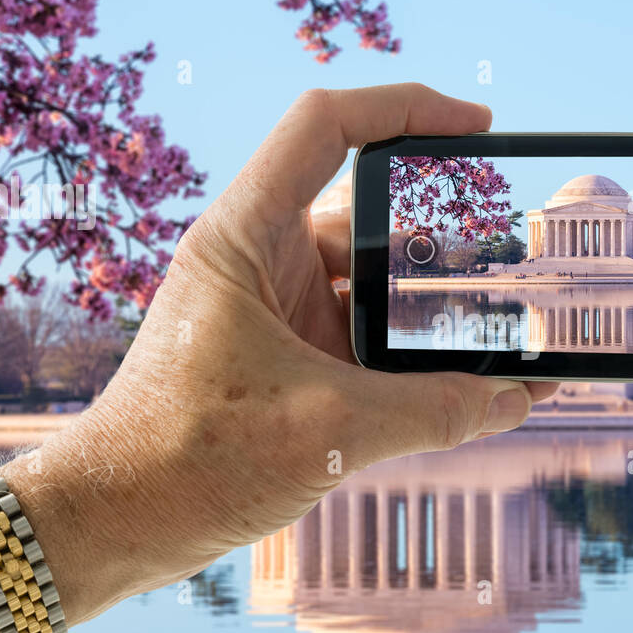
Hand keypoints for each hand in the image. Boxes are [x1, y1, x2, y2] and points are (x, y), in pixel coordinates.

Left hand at [4, 84, 557, 621]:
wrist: (115, 524)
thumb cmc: (185, 460)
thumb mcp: (328, 428)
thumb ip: (433, 410)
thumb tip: (518, 398)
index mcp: (244, 238)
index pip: (326, 126)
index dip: (406, 108)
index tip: (477, 126)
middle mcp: (259, 262)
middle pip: (363, 214)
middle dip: (437, 233)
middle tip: (506, 252)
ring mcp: (273, 312)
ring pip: (367, 283)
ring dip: (427, 304)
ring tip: (500, 323)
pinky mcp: (284, 360)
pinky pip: (360, 337)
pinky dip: (409, 353)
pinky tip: (463, 379)